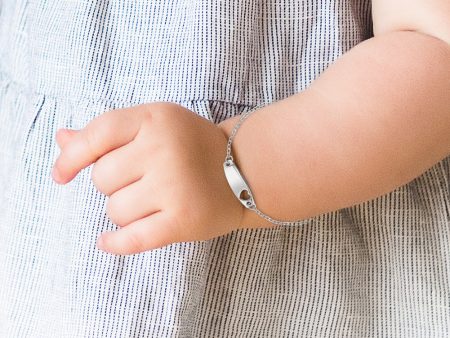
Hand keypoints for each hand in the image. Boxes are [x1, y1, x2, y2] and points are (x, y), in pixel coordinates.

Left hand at [52, 102, 247, 254]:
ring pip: (115, 210)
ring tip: (155, 201)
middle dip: (115, 184)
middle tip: (146, 180)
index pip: (98, 135)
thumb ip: (109, 133)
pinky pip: (132, 238)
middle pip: (102, 178)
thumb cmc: (193, 147)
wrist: (246, 170)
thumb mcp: (155, 126)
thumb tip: (61, 138)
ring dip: (126, 210)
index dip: (72, 158)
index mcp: (155, 119)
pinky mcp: (183, 219)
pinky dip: (116, 243)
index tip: (61, 176)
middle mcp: (164, 149)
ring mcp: (174, 185)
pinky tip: (107, 242)